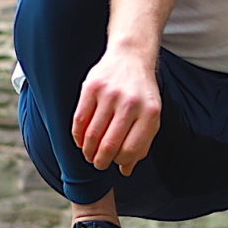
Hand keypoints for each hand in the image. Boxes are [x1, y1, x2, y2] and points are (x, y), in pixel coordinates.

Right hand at [72, 50, 161, 175]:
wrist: (131, 57)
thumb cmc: (142, 93)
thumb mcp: (151, 116)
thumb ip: (142, 143)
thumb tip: (126, 171)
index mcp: (150, 112)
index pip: (131, 149)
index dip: (120, 162)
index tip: (115, 163)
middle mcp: (131, 103)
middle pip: (110, 145)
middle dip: (101, 161)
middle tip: (98, 164)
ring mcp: (110, 94)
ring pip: (92, 135)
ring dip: (88, 151)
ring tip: (88, 154)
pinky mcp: (92, 88)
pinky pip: (79, 120)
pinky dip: (77, 136)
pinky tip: (80, 140)